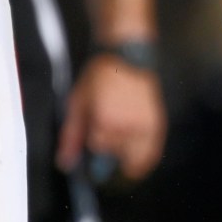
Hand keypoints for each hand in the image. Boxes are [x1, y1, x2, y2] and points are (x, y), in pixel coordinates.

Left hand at [56, 53, 166, 180]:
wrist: (128, 57)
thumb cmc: (100, 78)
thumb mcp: (78, 103)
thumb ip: (71, 136)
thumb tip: (65, 163)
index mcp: (106, 120)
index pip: (98, 146)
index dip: (93, 137)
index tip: (95, 122)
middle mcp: (127, 127)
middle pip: (115, 153)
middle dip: (110, 146)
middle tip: (109, 127)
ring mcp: (144, 128)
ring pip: (134, 158)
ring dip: (125, 155)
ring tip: (121, 138)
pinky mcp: (157, 126)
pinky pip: (150, 155)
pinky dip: (142, 160)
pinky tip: (134, 159)